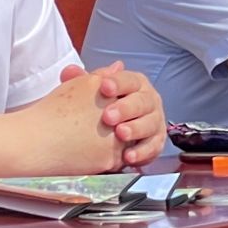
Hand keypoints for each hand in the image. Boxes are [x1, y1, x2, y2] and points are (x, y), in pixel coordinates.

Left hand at [50, 60, 166, 168]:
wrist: (106, 135)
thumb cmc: (99, 110)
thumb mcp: (89, 93)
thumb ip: (80, 82)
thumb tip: (71, 71)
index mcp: (135, 84)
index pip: (129, 80)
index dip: (118, 83)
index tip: (104, 87)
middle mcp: (149, 100)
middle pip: (142, 101)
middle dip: (126, 108)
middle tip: (108, 116)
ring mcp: (154, 121)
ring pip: (150, 123)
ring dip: (136, 129)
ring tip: (120, 134)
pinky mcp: (156, 142)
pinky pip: (153, 147)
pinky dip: (141, 152)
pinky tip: (128, 155)